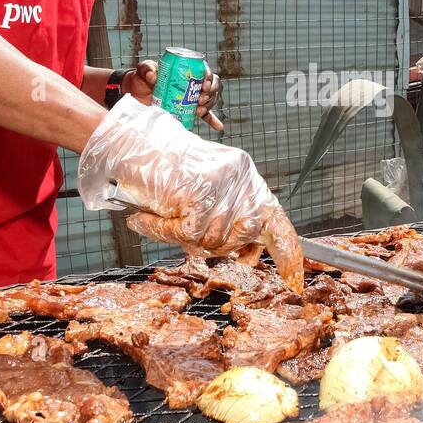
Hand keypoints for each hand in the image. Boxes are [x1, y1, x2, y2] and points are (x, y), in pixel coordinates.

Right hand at [77, 97, 302, 290]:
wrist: (129, 144)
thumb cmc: (163, 171)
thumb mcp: (207, 190)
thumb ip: (228, 216)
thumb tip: (249, 253)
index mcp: (246, 177)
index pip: (276, 219)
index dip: (286, 252)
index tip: (294, 278)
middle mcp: (239, 178)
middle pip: (237, 238)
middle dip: (213, 245)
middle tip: (184, 230)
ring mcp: (218, 185)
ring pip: (208, 239)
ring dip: (179, 236)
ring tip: (162, 214)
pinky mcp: (195, 193)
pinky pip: (182, 234)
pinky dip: (159, 230)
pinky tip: (145, 218)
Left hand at [126, 60, 222, 131]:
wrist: (136, 93)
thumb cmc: (141, 78)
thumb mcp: (143, 70)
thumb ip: (146, 69)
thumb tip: (153, 76)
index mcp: (186, 70)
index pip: (204, 71)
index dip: (209, 78)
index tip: (203, 86)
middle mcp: (192, 83)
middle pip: (211, 86)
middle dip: (211, 94)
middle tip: (200, 100)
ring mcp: (192, 97)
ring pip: (210, 99)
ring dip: (210, 105)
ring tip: (199, 111)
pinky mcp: (188, 109)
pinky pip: (204, 115)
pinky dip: (212, 120)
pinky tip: (218, 127)